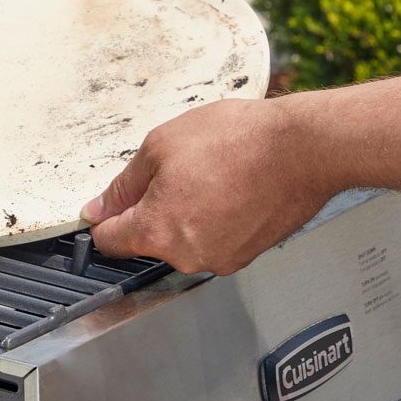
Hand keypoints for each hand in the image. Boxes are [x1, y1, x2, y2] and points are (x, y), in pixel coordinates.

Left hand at [80, 96, 338, 274]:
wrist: (302, 149)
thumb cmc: (238, 141)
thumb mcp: (160, 146)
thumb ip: (123, 185)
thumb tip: (99, 208)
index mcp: (157, 232)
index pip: (108, 242)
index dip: (106, 216)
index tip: (111, 203)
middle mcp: (186, 257)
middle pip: (147, 240)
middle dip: (152, 209)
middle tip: (177, 171)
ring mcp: (220, 259)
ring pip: (183, 240)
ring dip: (187, 213)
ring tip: (211, 176)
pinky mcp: (246, 255)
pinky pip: (214, 239)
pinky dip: (215, 219)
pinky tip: (229, 188)